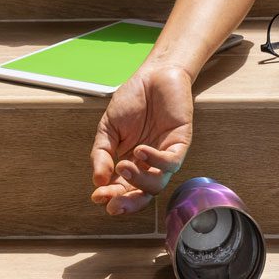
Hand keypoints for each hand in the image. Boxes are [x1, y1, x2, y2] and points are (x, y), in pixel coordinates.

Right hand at [91, 65, 193, 214]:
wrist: (153, 76)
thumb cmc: (132, 100)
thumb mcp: (108, 127)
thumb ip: (102, 153)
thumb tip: (97, 180)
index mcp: (129, 162)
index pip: (121, 189)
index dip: (111, 196)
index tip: (98, 196)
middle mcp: (148, 165)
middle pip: (141, 194)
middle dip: (127, 202)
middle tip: (112, 202)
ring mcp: (164, 156)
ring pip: (156, 184)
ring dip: (138, 181)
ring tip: (124, 166)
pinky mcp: (180, 144)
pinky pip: (171, 163)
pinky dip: (155, 161)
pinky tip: (141, 150)